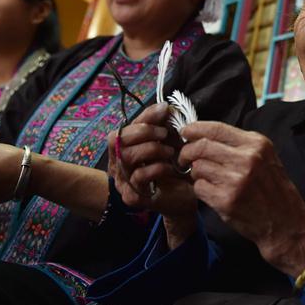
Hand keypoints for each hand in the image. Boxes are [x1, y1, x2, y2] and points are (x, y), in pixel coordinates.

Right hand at [106, 103, 196, 241]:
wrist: (187, 195)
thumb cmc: (175, 167)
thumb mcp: (168, 141)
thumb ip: (162, 124)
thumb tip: (164, 106)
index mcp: (123, 150)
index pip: (121, 130)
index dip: (142, 118)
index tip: (164, 112)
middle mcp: (118, 166)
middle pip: (117, 141)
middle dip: (144, 132)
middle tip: (165, 134)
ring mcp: (123, 182)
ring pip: (126, 157)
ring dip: (151, 149)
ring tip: (169, 151)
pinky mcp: (133, 197)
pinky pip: (138, 177)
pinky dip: (156, 168)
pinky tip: (169, 167)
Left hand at [179, 121, 304, 276]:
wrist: (285, 222)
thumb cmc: (272, 189)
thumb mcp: (265, 157)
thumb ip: (238, 144)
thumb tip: (204, 135)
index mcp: (256, 144)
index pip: (216, 128)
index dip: (194, 128)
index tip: (185, 132)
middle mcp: (247, 159)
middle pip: (201, 146)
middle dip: (186, 152)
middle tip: (184, 158)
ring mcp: (236, 180)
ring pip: (197, 167)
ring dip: (196, 173)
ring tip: (208, 179)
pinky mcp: (226, 200)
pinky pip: (199, 187)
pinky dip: (201, 189)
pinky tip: (213, 192)